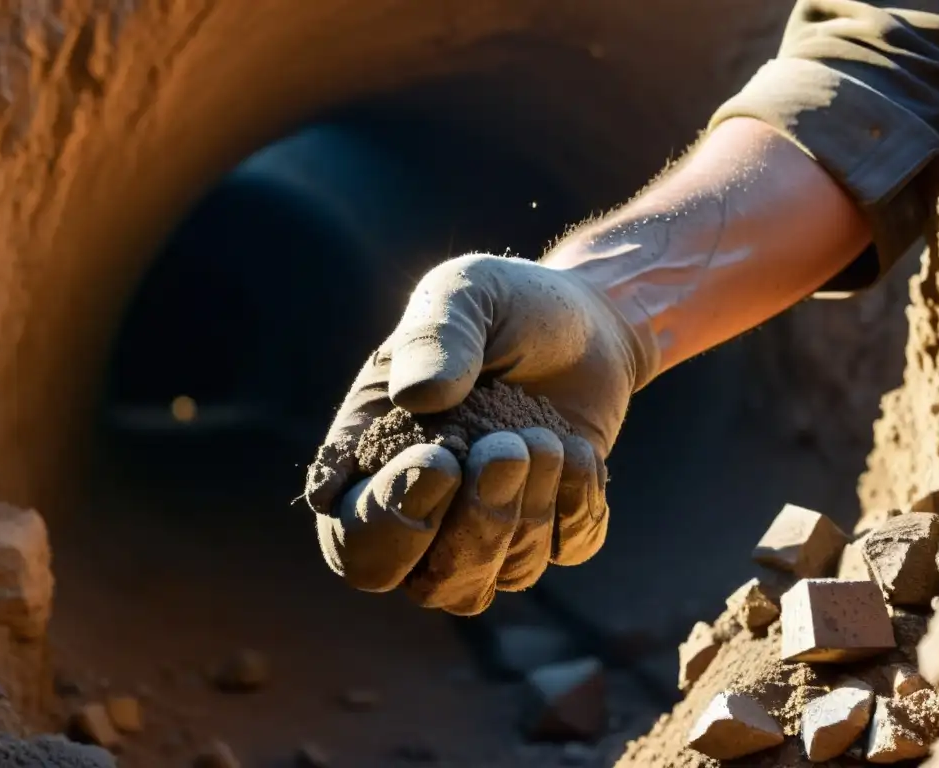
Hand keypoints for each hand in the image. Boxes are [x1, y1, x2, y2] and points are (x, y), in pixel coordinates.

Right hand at [304, 253, 654, 614]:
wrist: (587, 318)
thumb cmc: (505, 305)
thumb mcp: (464, 293)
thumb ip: (436, 334)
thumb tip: (418, 396)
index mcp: (373, 458)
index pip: (351, 538)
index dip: (388, 521)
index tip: (440, 456)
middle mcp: (425, 507)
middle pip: (422, 584)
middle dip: (466, 533)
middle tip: (503, 453)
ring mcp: (490, 523)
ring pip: (498, 578)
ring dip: (527, 510)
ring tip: (544, 435)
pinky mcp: (553, 524)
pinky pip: (565, 551)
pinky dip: (578, 504)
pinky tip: (577, 451)